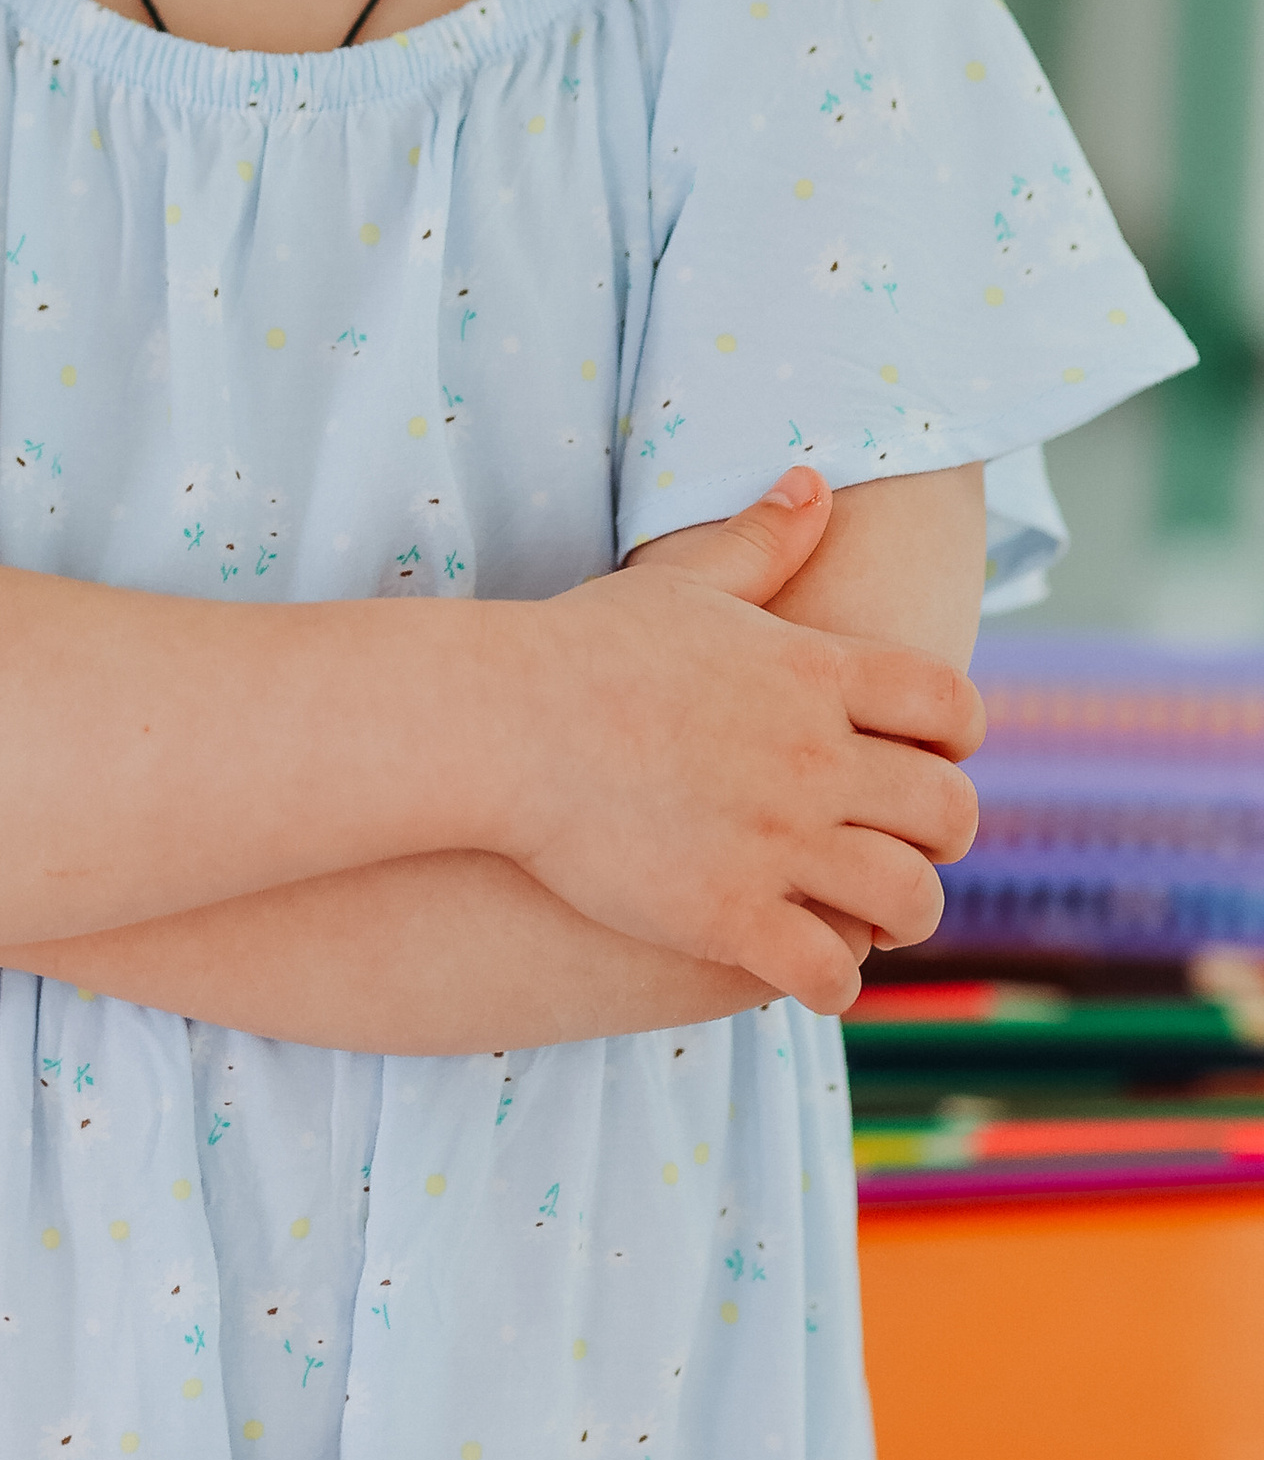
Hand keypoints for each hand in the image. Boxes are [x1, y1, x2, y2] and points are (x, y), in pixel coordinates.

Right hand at [495, 469, 983, 1015]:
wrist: (498, 724)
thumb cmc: (582, 648)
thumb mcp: (684, 582)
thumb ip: (763, 538)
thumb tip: (817, 481)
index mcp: (812, 674)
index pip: (951, 705)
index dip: (961, 736)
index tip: (932, 753)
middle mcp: (814, 758)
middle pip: (950, 810)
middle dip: (945, 834)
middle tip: (911, 842)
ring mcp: (776, 840)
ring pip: (908, 898)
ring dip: (905, 913)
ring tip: (875, 916)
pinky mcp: (728, 914)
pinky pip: (828, 971)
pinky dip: (834, 978)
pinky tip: (808, 967)